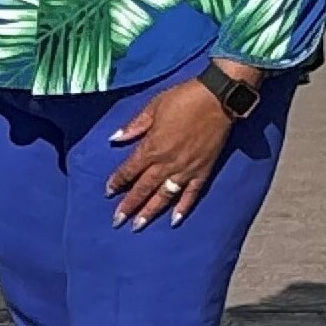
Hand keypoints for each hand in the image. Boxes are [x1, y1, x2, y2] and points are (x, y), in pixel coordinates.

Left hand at [105, 74, 247, 227]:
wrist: (217, 99)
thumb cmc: (183, 99)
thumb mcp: (153, 107)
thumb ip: (134, 126)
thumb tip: (114, 138)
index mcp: (153, 146)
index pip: (130, 169)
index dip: (117, 181)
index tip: (108, 192)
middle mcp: (167, 163)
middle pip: (143, 188)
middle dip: (129, 205)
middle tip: (117, 220)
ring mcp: (185, 169)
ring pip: (164, 196)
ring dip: (150, 212)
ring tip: (138, 226)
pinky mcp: (203, 171)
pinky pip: (191, 194)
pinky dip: (183, 208)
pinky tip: (175, 221)